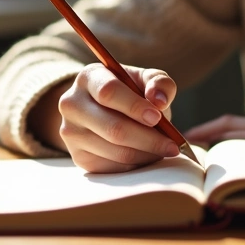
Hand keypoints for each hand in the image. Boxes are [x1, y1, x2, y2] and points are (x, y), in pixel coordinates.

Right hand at [33, 63, 181, 172]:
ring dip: (147, 154)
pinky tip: (147, 156)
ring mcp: (72, 133)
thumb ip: (159, 83)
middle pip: (113, 128)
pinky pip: (113, 167)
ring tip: (165, 149)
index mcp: (88, 77)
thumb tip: (159, 102)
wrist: (102, 109)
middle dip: (149, 139)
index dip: (135, 107)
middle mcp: (72, 104)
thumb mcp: (144, 79)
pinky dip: (136, 164)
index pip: (108, 93)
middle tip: (173, 145)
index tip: (157, 117)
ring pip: (115, 151)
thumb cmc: (129, 92)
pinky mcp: (78, 157)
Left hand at [183, 95, 244, 157]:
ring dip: (210, 140)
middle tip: (178, 141)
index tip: (197, 138)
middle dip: (204, 134)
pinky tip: (211, 155)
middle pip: (230, 126)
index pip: (242, 127)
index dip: (218, 131)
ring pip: (233, 133)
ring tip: (185, 148)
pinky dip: (227, 147)